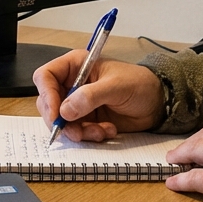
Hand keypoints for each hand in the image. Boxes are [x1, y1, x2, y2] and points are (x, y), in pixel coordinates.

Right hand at [32, 52, 163, 141]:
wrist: (156, 103)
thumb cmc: (139, 84)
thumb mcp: (116, 86)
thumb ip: (90, 96)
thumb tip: (65, 110)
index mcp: (75, 65)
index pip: (46, 77)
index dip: (47, 95)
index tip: (57, 114)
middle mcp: (72, 84)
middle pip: (48, 103)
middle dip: (61, 121)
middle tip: (76, 132)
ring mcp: (78, 103)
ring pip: (61, 121)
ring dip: (78, 131)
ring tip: (100, 131)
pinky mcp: (86, 119)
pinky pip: (76, 131)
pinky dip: (89, 135)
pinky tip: (106, 131)